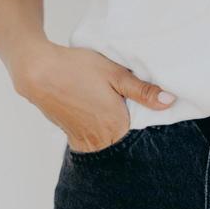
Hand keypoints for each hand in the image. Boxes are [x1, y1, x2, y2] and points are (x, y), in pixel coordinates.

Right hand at [12, 42, 176, 152]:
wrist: (39, 72)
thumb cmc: (78, 68)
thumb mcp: (116, 73)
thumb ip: (143, 91)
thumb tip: (169, 102)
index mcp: (116, 125)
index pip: (140, 128)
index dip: (142, 114)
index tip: (139, 101)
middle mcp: (100, 139)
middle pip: (123, 136)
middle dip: (127, 121)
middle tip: (119, 98)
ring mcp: (84, 140)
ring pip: (107, 138)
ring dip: (110, 125)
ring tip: (105, 102)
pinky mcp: (71, 136)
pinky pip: (91, 139)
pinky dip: (95, 128)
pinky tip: (93, 108)